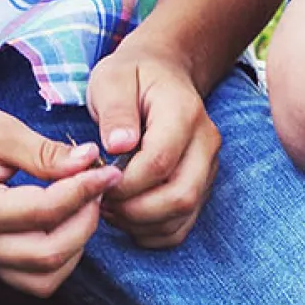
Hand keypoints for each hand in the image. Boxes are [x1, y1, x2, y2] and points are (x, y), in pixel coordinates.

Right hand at [0, 92, 121, 294]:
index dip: (84, 191)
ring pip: (42, 279)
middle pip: (49, 257)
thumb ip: (44, 153)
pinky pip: (28, 275)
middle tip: (97, 187)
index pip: (44, 212)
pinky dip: (55, 254)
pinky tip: (62, 218)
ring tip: (81, 205)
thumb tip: (90, 162)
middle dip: (85, 223)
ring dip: (72, 248)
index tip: (108, 170)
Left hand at [87, 40, 221, 249]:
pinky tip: (126, 214)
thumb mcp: (112, 80)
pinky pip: (182, 225)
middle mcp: (206, 143)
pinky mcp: (201, 185)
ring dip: (141, 223)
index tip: (96, 179)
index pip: (160, 162)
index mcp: (184, 112)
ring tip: (109, 207)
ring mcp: (208, 167)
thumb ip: (115, 111)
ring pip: (183, 216)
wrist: (162, 73)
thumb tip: (118, 146)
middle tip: (101, 200)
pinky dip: (152, 231)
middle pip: (181, 195)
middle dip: (134, 209)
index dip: (125, 182)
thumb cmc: (132, 76)